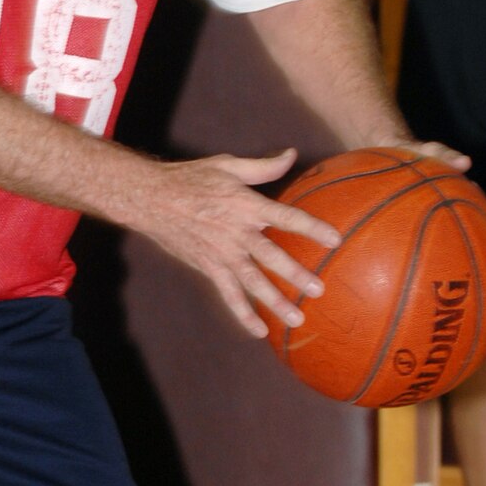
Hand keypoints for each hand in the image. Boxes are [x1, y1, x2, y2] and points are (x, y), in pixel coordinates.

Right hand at [137, 148, 339, 339]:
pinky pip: (228, 294)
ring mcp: (221, 254)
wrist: (151, 199)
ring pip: (252, 281)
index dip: (311, 228)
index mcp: (246, 205)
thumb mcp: (228, 165)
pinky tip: (259, 330)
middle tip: (318, 289)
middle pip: (271, 256)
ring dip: (274, 301)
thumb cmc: (190, 178)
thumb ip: (263, 166)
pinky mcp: (208, 267)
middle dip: (296, 274)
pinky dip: (243, 314)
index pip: (286, 217)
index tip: (334, 240)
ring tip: (296, 318)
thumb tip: (291, 154)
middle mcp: (236, 232)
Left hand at [392, 140, 485, 277]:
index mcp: (466, 194)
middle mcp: (462, 210)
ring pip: (470, 250)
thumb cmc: (407, 153)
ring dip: (482, 273)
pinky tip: (439, 297)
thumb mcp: (421, 150)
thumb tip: (464, 161)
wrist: (387, 153)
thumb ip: (441, 152)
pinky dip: (444, 272)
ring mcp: (446, 222)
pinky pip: (439, 253)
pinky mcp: (428, 231)